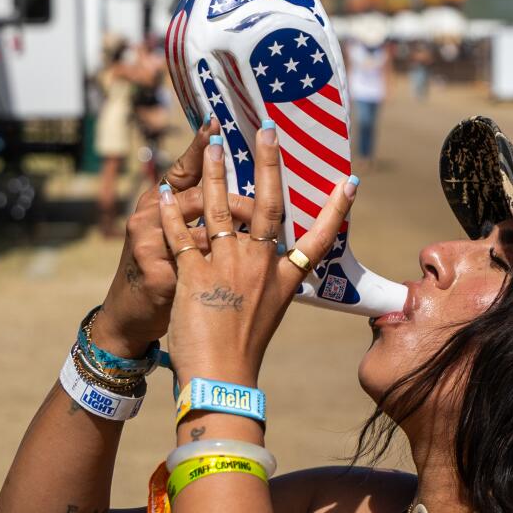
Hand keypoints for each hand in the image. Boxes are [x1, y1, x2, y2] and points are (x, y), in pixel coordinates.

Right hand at [95, 119, 251, 355]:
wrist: (129, 316)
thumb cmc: (159, 269)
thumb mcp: (170, 236)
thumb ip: (196, 213)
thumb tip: (241, 196)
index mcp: (156, 203)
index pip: (182, 168)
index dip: (200, 146)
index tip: (217, 122)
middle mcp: (148, 215)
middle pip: (201, 194)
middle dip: (238, 198)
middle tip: (263, 207)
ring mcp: (148, 242)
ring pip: (207, 228)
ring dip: (238, 236)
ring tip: (259, 246)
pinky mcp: (156, 270)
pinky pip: (201, 262)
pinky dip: (224, 266)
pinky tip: (241, 271)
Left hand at [156, 122, 356, 386]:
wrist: (221, 381)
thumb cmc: (243, 353)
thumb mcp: (268, 314)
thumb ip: (270, 284)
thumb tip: (278, 266)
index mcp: (282, 279)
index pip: (318, 239)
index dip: (335, 209)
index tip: (350, 181)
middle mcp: (259, 268)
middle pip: (268, 206)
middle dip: (268, 165)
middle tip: (266, 130)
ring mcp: (227, 269)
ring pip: (220, 210)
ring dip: (213, 174)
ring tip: (210, 146)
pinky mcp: (194, 277)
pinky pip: (181, 235)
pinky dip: (170, 213)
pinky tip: (162, 192)